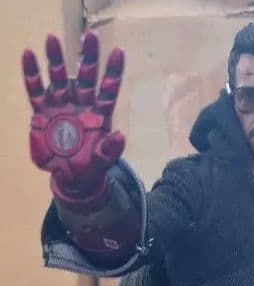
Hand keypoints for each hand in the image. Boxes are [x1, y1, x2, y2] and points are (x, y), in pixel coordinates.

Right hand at [22, 31, 124, 200]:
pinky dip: (32, 74)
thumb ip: (110, 149)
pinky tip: (30, 55)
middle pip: (85, 76)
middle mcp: (80, 105)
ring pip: (59, 78)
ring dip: (56, 59)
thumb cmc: (90, 167)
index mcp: (98, 114)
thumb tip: (120, 136)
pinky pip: (36, 90)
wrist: (70, 178)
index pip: (108, 89)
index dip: (113, 72)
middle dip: (87, 57)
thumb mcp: (102, 161)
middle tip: (90, 35)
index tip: (118, 51)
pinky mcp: (42, 113)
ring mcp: (61, 106)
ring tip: (52, 39)